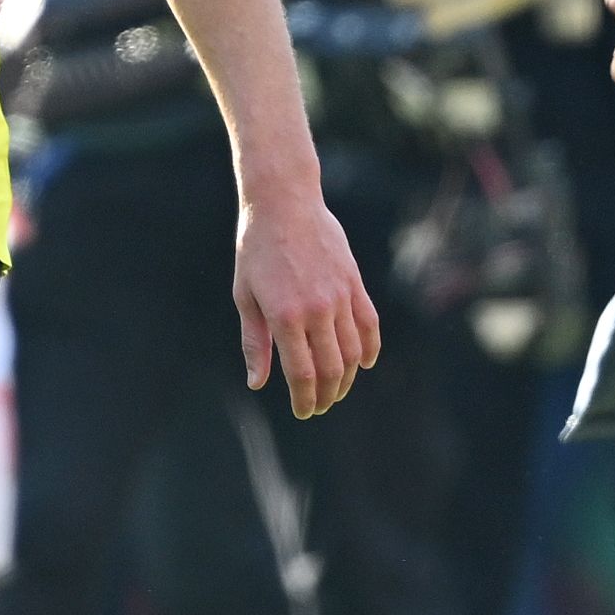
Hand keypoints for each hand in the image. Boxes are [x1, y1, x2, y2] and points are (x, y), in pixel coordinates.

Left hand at [233, 185, 380, 418]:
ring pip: (352, 352)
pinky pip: (370, 324)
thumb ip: (254, 341)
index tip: (303, 412)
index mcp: (284, 315)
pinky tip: (363, 364)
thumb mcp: (245, 295)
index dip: (304, 398)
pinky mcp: (355, 283)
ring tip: (335, 390)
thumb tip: (258, 383)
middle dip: (325, 395)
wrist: (285, 203)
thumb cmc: (255, 249)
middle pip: (330, 368)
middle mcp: (317, 309)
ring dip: (346, 378)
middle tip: (318, 407)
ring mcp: (340, 296)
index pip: (301, 373)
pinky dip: (369, 349)